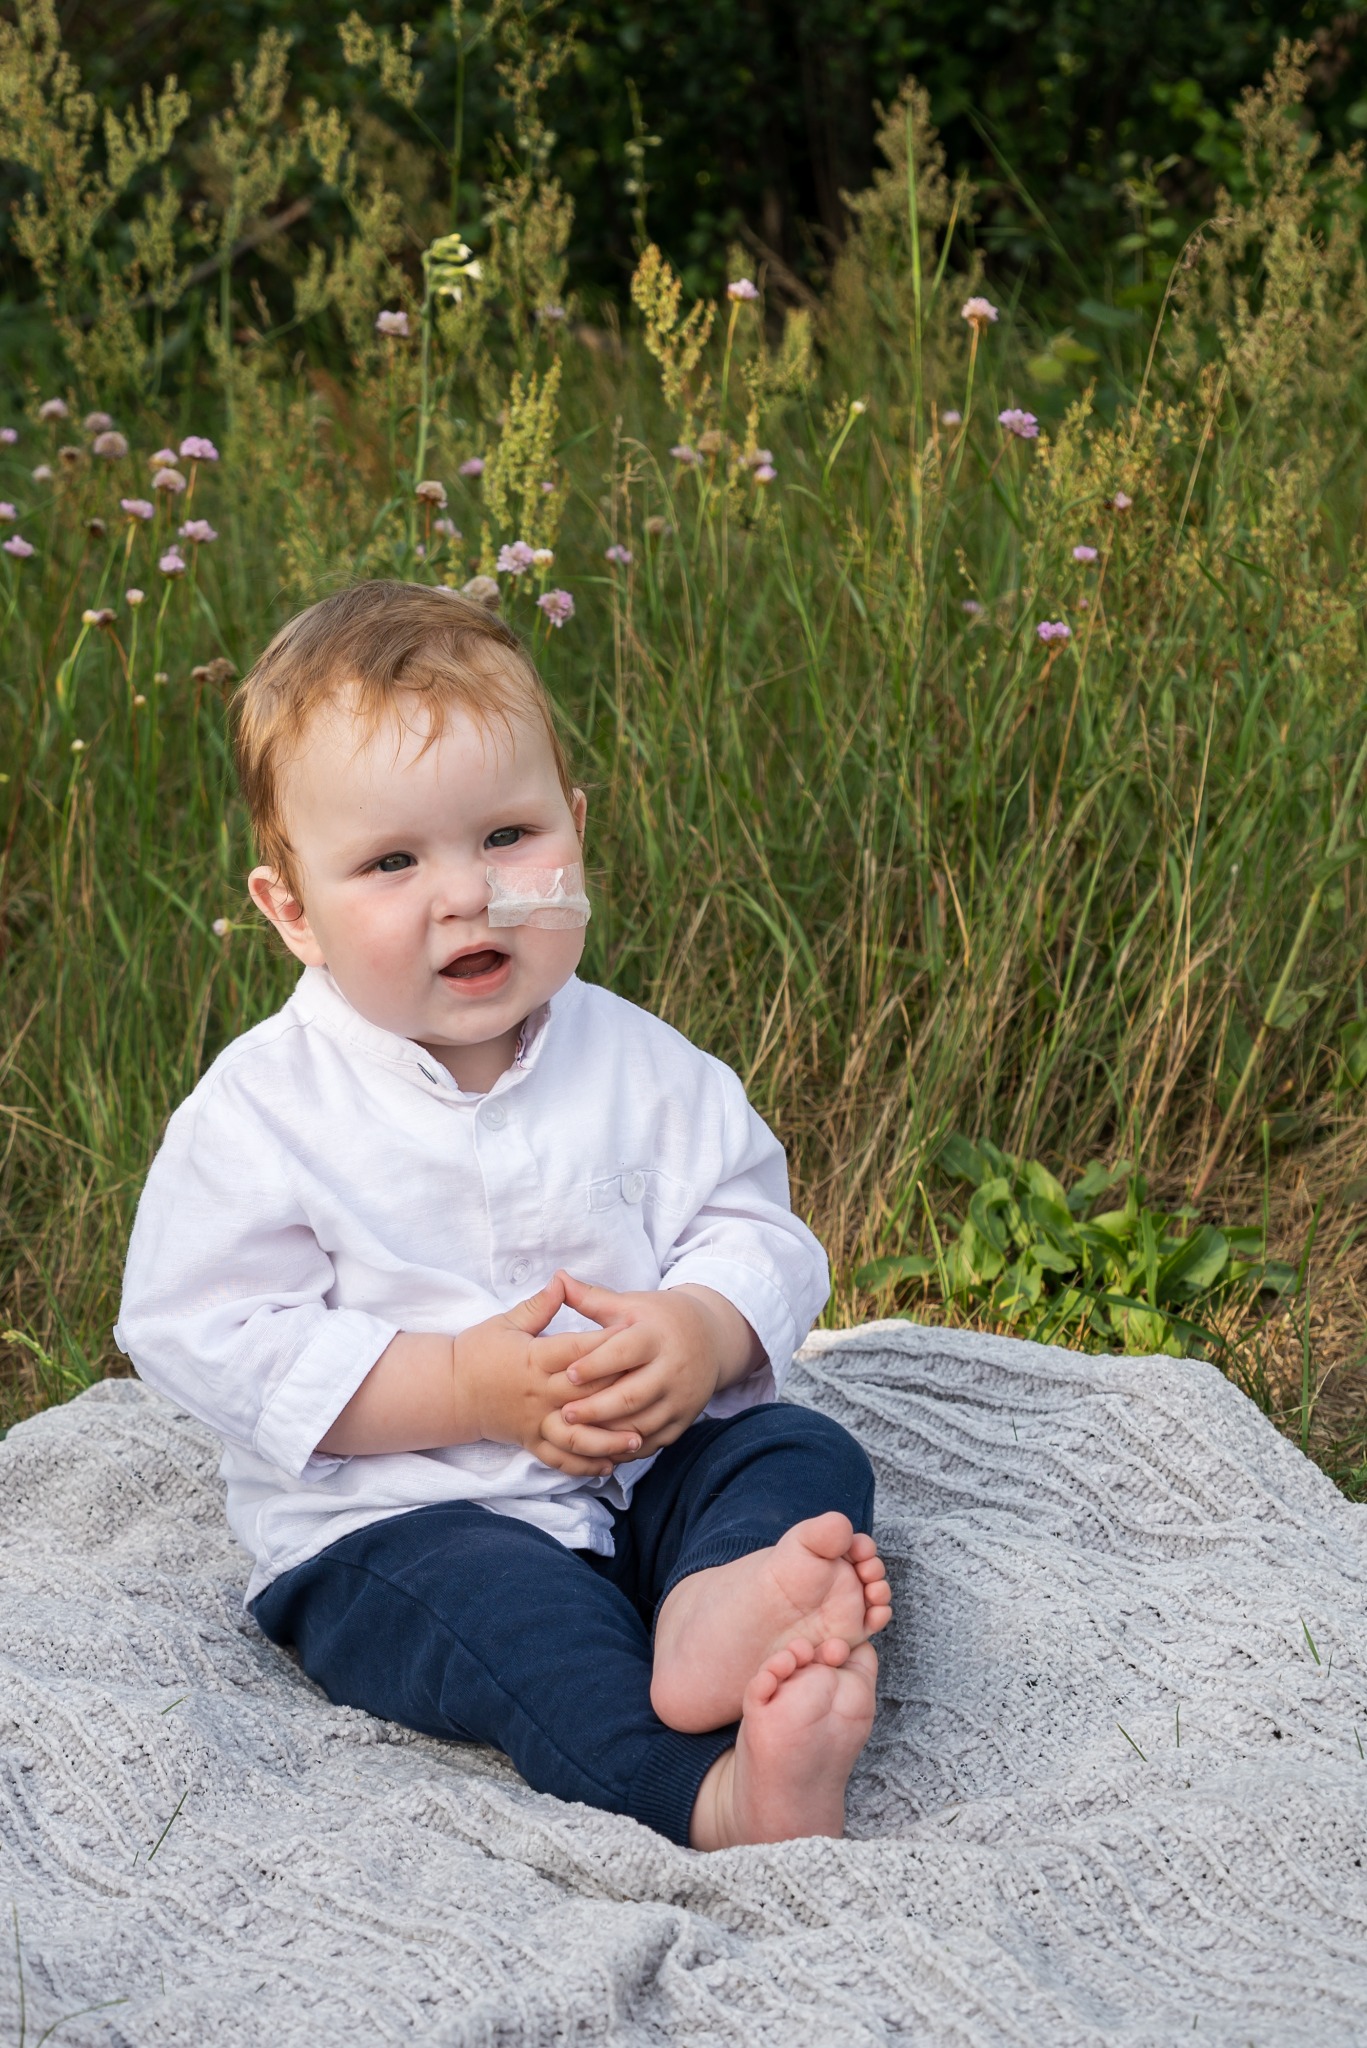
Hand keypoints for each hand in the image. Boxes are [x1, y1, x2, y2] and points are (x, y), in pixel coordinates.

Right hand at [459, 1274, 642, 1476]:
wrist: (450, 1391)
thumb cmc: (479, 1351)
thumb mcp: (506, 1322)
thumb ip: (538, 1306)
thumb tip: (562, 1280)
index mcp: (533, 1359)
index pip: (576, 1351)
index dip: (606, 1343)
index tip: (634, 1335)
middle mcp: (538, 1393)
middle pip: (585, 1393)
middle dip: (618, 1391)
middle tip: (653, 1388)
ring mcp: (535, 1421)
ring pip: (575, 1435)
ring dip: (607, 1439)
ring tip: (636, 1440)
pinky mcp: (531, 1441)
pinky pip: (559, 1458)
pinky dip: (583, 1465)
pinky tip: (609, 1465)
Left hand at [548, 1273, 760, 1458]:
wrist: (712, 1337)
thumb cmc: (659, 1318)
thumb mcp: (630, 1304)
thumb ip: (591, 1298)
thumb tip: (557, 1278)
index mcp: (656, 1335)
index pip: (624, 1352)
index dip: (596, 1364)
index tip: (567, 1373)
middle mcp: (673, 1368)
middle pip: (632, 1395)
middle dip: (596, 1408)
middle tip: (563, 1414)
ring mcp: (681, 1397)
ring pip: (642, 1423)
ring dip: (608, 1433)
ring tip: (576, 1435)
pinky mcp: (684, 1419)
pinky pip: (655, 1441)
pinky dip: (627, 1447)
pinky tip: (600, 1448)